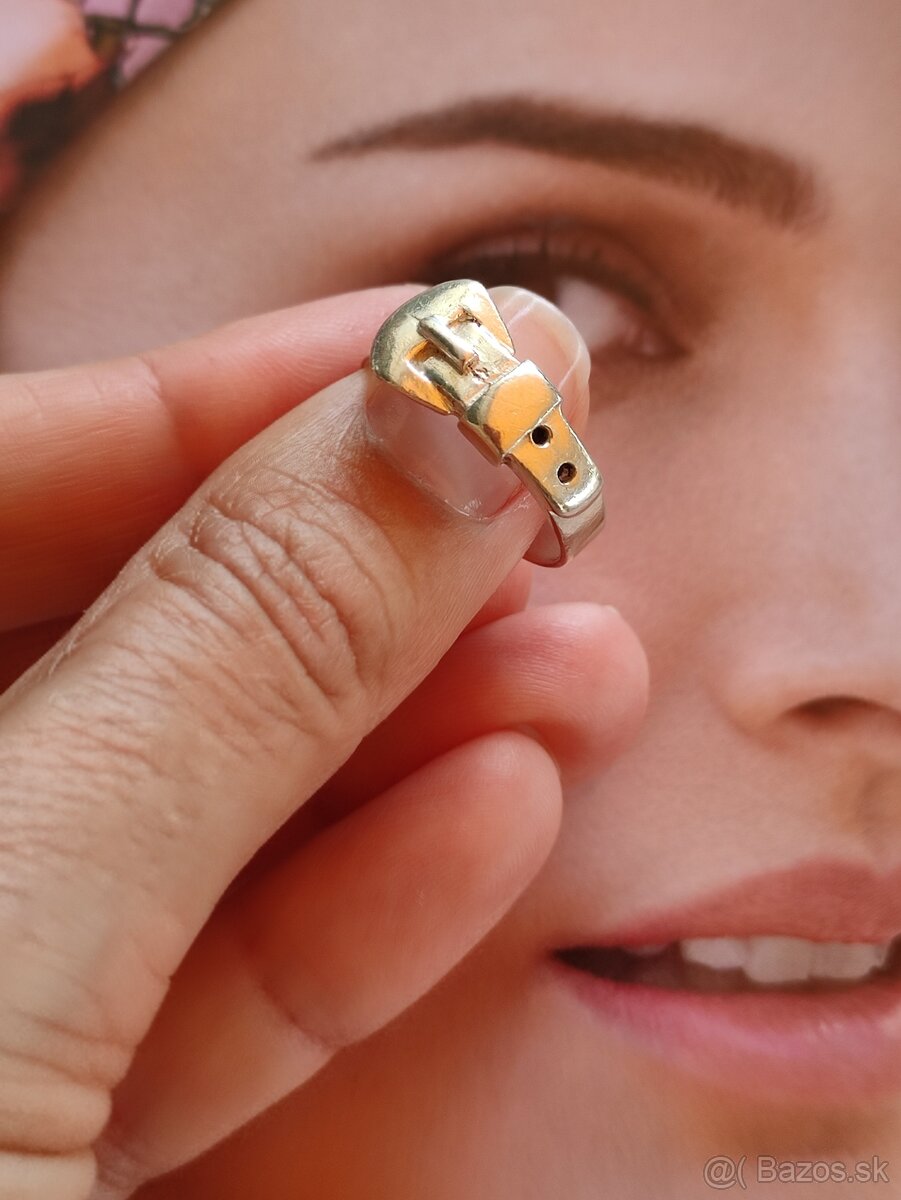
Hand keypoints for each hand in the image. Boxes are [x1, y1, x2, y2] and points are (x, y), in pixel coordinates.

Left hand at [0, 285, 647, 1198]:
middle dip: (338, 568)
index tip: (428, 352)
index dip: (211, 398)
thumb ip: (226, 670)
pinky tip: (495, 816)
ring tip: (575, 669)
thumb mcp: (18, 922)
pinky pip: (182, 986)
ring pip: (170, 807)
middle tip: (528, 505)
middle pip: (101, 633)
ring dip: (390, 733)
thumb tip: (442, 432)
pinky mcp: (28, 1140)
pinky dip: (342, 912)